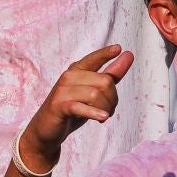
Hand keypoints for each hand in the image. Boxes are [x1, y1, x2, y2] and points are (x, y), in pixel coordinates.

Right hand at [19, 45, 135, 172]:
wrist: (47, 129)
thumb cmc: (72, 108)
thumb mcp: (92, 90)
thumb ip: (110, 74)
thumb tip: (129, 55)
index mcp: (77, 70)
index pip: (94, 58)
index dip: (106, 54)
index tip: (119, 48)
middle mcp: (69, 76)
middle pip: (105, 82)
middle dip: (113, 99)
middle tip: (108, 110)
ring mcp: (62, 91)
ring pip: (96, 95)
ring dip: (105, 109)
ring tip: (102, 116)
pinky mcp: (59, 106)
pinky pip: (81, 107)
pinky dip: (94, 113)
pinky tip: (102, 118)